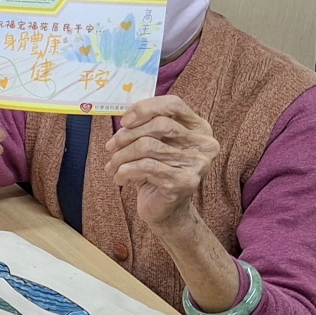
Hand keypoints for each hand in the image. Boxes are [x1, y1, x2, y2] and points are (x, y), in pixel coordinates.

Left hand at [105, 95, 219, 229]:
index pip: (174, 104)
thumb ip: (146, 125)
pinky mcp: (184, 182)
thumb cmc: (156, 171)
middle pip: (159, 125)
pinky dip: (125, 171)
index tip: (124, 121)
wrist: (165, 210)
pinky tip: (119, 178)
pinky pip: (145, 167)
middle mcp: (204, 144)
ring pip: (148, 146)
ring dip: (121, 156)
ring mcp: (197, 164)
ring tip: (112, 166)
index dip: (145, 108)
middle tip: (111, 147)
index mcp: (199, 128)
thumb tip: (126, 120)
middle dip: (127, 135)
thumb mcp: (154, 143)